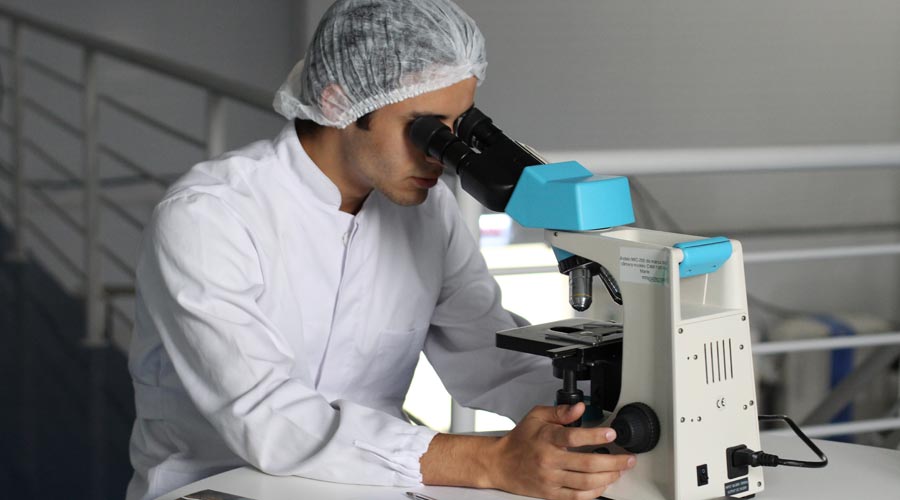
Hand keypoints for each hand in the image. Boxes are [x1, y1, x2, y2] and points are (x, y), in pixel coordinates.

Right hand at [487, 403, 635, 499]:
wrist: (500, 463)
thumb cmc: (519, 440)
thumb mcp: (536, 416)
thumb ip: (560, 411)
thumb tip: (580, 408)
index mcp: (546, 438)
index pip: (574, 437)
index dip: (595, 435)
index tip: (611, 433)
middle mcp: (549, 460)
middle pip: (587, 463)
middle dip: (613, 462)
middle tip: (628, 458)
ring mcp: (550, 479)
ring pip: (585, 482)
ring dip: (608, 477)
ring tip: (620, 471)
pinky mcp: (550, 494)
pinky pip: (577, 497)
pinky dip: (594, 492)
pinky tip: (603, 485)